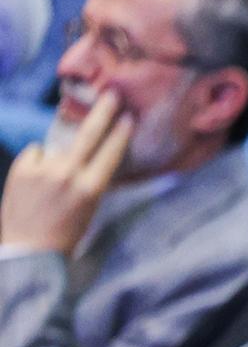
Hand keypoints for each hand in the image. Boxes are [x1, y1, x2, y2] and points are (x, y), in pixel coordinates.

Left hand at [0, 94, 132, 254]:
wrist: (27, 252)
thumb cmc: (64, 237)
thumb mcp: (88, 211)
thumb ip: (90, 183)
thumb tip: (90, 159)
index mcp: (90, 189)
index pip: (110, 153)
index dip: (121, 133)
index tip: (128, 116)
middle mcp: (68, 175)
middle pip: (88, 135)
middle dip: (102, 113)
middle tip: (111, 95)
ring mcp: (43, 170)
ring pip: (57, 147)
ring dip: (59, 157)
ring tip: (53, 182)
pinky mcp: (21, 169)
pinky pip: (35, 153)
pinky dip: (38, 162)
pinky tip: (35, 182)